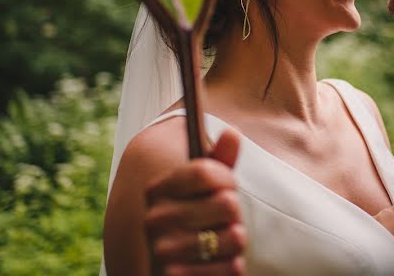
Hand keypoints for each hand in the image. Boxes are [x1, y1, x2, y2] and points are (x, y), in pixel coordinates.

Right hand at [144, 130, 246, 275]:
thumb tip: (232, 132)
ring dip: (237, 239)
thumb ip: (219, 160)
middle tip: (225, 218)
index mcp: (157, 190)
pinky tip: (222, 261)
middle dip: (235, 211)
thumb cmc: (193, 217)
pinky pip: (233, 267)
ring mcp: (165, 251)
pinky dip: (234, 265)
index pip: (205, 171)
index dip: (227, 178)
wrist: (166, 267)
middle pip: (227, 203)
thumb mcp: (202, 188)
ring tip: (225, 239)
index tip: (228, 184)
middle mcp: (156, 219)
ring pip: (236, 236)